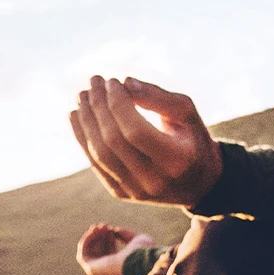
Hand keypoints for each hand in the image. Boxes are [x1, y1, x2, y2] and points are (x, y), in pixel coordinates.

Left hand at [68, 76, 223, 207]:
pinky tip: (76, 115)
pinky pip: (95, 164)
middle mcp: (155, 181)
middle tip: (94, 82)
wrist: (198, 182)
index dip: (118, 104)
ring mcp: (135, 191)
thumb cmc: (192, 139)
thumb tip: (125, 82)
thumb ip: (159, 97)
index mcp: (178, 161)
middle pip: (114, 141)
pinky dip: (82, 138)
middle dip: (99, 107)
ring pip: (100, 154)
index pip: (136, 131)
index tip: (112, 81)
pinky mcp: (120, 193)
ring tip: (83, 95)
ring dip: (86, 121)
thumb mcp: (187, 115)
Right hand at [75, 223, 155, 274]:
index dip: (109, 239)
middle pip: (100, 252)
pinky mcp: (91, 270)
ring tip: (98, 226)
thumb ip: (127, 234)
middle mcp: (109, 273)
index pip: (110, 252)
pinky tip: (93, 231)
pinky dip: (86, 241)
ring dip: (93, 237)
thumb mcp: (138, 239)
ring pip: (91, 252)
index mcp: (121, 268)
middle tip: (104, 225)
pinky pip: (83, 254)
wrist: (137, 263)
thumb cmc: (142, 254)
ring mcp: (100, 273)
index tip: (112, 228)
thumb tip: (116, 230)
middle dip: (101, 237)